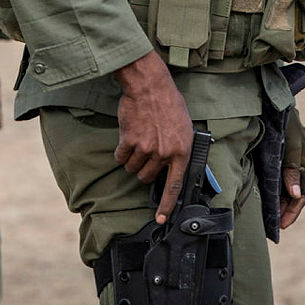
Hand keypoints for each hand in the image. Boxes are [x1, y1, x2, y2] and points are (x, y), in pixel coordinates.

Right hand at [113, 50, 193, 224]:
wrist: (150, 86)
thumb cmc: (168, 103)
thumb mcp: (184, 127)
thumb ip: (179, 148)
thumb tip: (172, 166)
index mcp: (181, 151)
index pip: (174, 186)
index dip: (166, 205)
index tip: (160, 218)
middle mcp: (164, 153)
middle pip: (147, 177)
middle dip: (144, 169)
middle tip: (145, 152)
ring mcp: (146, 148)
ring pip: (133, 168)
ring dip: (132, 159)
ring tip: (137, 140)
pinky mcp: (129, 141)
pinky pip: (121, 158)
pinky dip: (121, 151)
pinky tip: (127, 137)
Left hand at [280, 107, 304, 229]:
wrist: (273, 102)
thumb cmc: (285, 123)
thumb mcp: (290, 144)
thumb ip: (291, 168)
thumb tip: (296, 195)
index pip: (302, 194)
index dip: (292, 210)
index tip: (281, 224)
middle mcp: (302, 164)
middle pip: (296, 194)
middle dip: (287, 211)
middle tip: (275, 226)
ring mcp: (293, 162)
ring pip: (289, 189)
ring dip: (281, 204)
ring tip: (271, 218)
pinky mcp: (282, 159)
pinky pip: (282, 181)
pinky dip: (276, 193)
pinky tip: (268, 200)